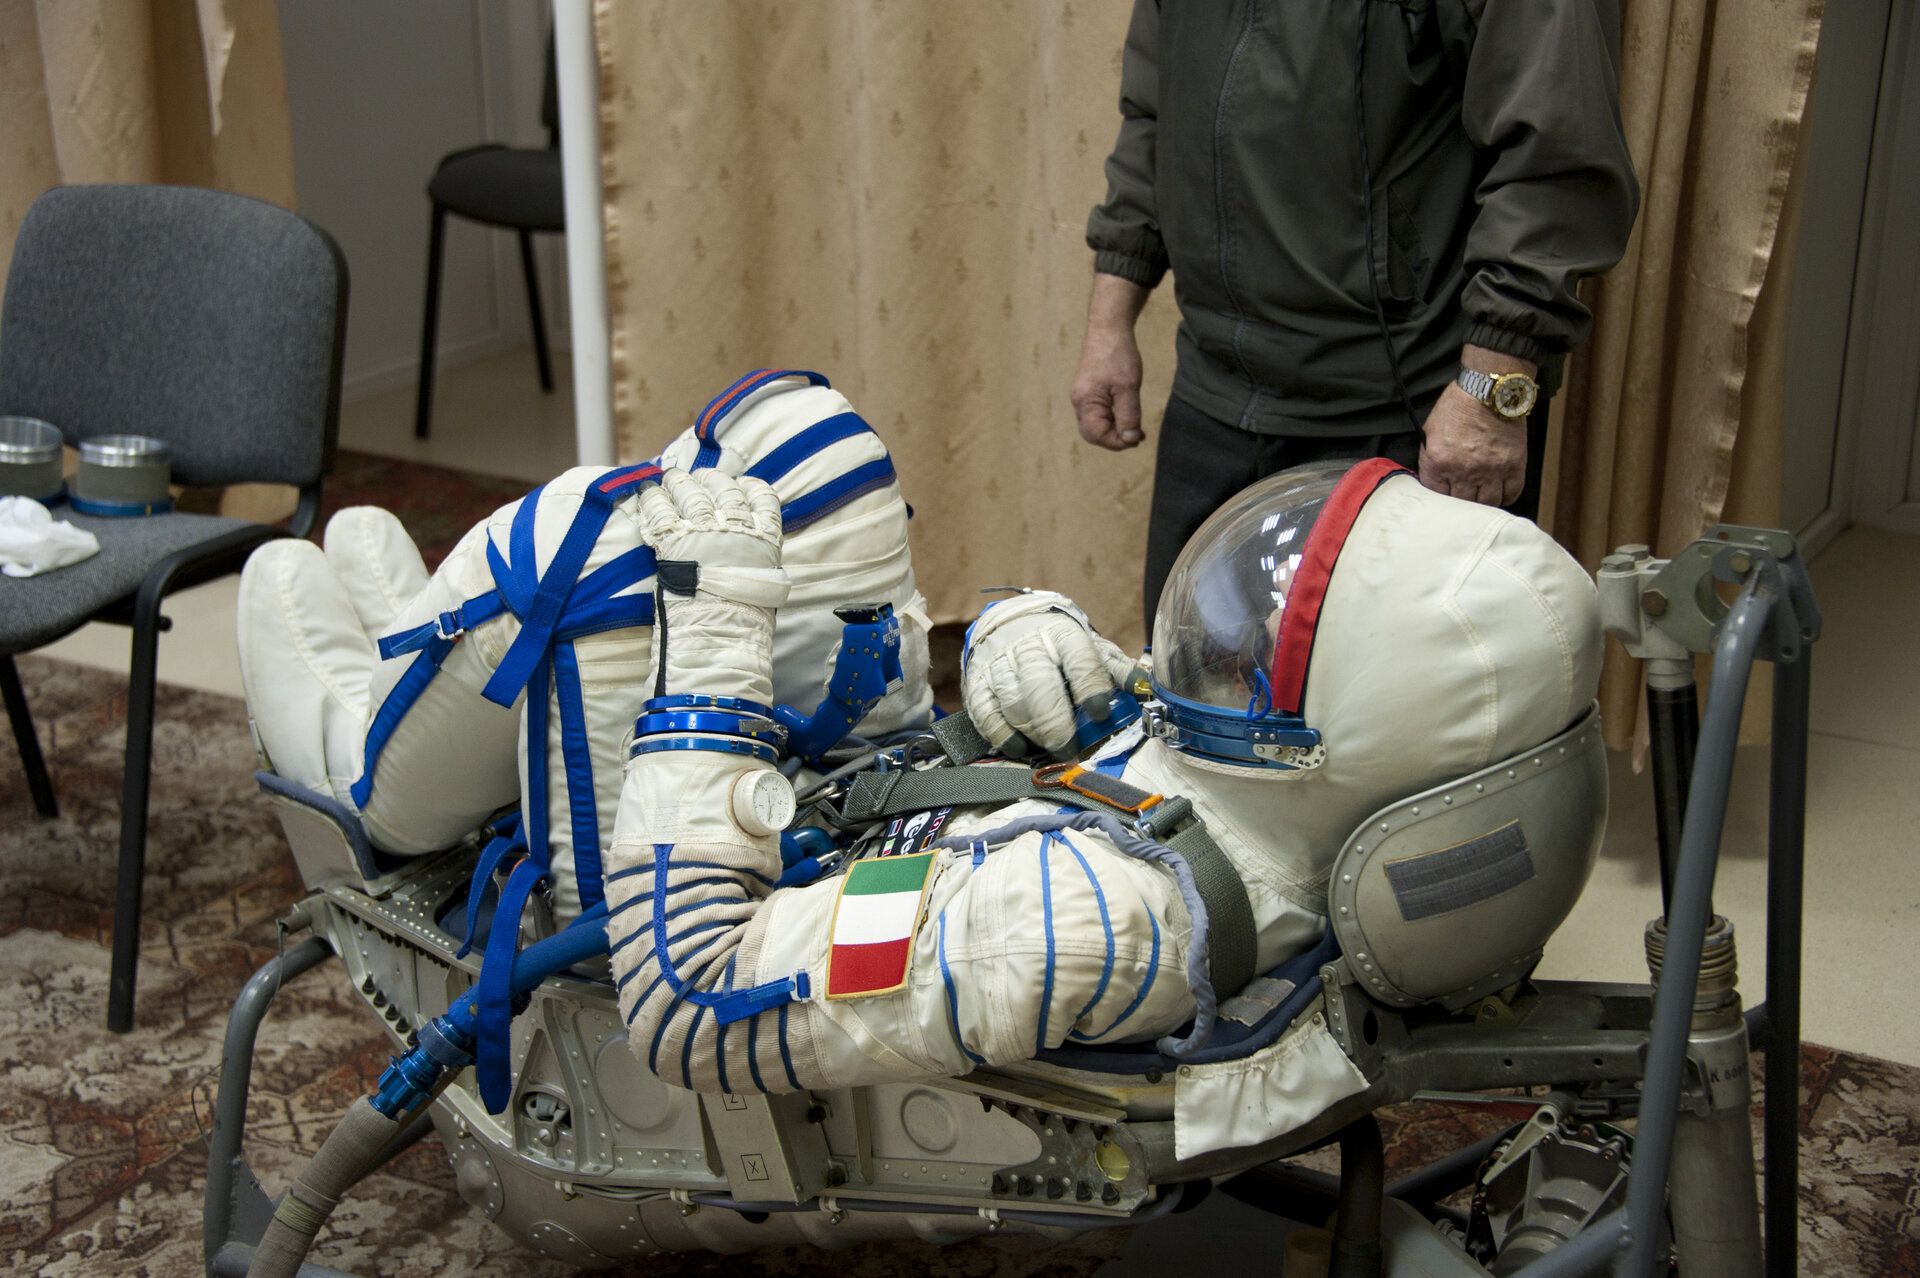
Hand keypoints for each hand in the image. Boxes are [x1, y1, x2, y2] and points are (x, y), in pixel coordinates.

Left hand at [633, 468, 788, 702]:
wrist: (720, 638)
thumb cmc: (745, 622)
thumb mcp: (766, 585)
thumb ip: (756, 559)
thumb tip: (749, 553)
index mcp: (764, 538)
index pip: (762, 497)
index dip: (747, 486)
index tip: (739, 483)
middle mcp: (736, 528)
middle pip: (722, 487)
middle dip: (707, 479)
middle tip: (696, 478)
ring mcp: (704, 531)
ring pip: (690, 491)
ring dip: (678, 482)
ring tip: (669, 478)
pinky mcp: (673, 540)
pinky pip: (659, 509)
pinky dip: (652, 499)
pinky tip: (647, 493)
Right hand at [962, 591, 1137, 755]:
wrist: (1012, 625)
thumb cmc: (1059, 647)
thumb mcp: (1092, 650)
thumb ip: (1117, 672)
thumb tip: (1145, 691)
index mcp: (1063, 635)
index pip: (1078, 660)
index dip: (1090, 688)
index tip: (1099, 712)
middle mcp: (1028, 646)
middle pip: (1040, 687)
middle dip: (1057, 724)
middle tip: (1069, 748)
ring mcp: (999, 664)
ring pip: (1014, 702)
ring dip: (1034, 732)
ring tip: (1050, 748)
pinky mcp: (977, 683)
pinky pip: (986, 713)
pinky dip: (1003, 735)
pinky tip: (1020, 747)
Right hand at [1071, 274, 1150, 450]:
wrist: (1109, 327)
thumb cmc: (1117, 354)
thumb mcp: (1128, 388)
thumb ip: (1129, 416)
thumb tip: (1129, 440)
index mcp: (1085, 402)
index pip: (1098, 436)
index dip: (1118, 442)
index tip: (1138, 438)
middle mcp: (1079, 402)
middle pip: (1094, 434)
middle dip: (1115, 439)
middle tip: (1138, 436)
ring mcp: (1083, 396)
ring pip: (1096, 425)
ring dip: (1115, 429)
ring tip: (1136, 428)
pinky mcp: (1089, 390)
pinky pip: (1098, 414)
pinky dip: (1113, 419)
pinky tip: (1127, 414)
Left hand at [1418, 382, 1527, 507]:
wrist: (1488, 390)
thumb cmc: (1458, 407)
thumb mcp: (1429, 433)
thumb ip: (1429, 460)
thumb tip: (1432, 481)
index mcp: (1438, 462)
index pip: (1437, 496)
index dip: (1442, 495)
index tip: (1447, 492)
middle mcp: (1463, 470)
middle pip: (1462, 504)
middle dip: (1462, 501)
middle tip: (1466, 494)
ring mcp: (1490, 470)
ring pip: (1487, 504)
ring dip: (1484, 502)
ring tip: (1482, 494)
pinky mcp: (1514, 466)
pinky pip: (1511, 494)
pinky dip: (1506, 496)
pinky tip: (1500, 490)